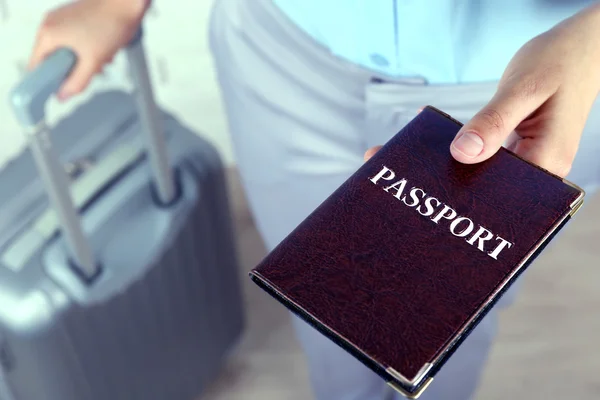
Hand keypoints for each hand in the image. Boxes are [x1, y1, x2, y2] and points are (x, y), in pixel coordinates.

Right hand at [28, 0, 148, 100]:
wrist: (127, 2)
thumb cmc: (111, 24)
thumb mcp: (93, 61)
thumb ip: (77, 82)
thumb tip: (62, 96)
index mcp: (48, 33)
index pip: (36, 65)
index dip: (47, 81)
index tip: (60, 89)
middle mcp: (50, 24)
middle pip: (54, 59)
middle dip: (73, 69)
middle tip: (91, 70)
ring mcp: (61, 18)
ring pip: (67, 50)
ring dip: (84, 60)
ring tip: (102, 58)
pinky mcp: (74, 16)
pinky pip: (75, 40)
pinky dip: (88, 49)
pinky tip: (104, 49)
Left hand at [448, 3, 599, 177]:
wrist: (579, 48)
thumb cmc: (559, 62)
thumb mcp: (522, 88)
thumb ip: (492, 121)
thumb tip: (462, 153)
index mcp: (547, 160)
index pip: (501, 193)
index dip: (468, 188)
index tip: (438, 178)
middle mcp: (542, 166)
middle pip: (493, 187)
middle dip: (462, 175)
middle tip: (430, 163)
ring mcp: (532, 158)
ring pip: (490, 172)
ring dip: (464, 162)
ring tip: (435, 153)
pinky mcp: (522, 148)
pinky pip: (492, 156)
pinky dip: (473, 148)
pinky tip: (451, 141)